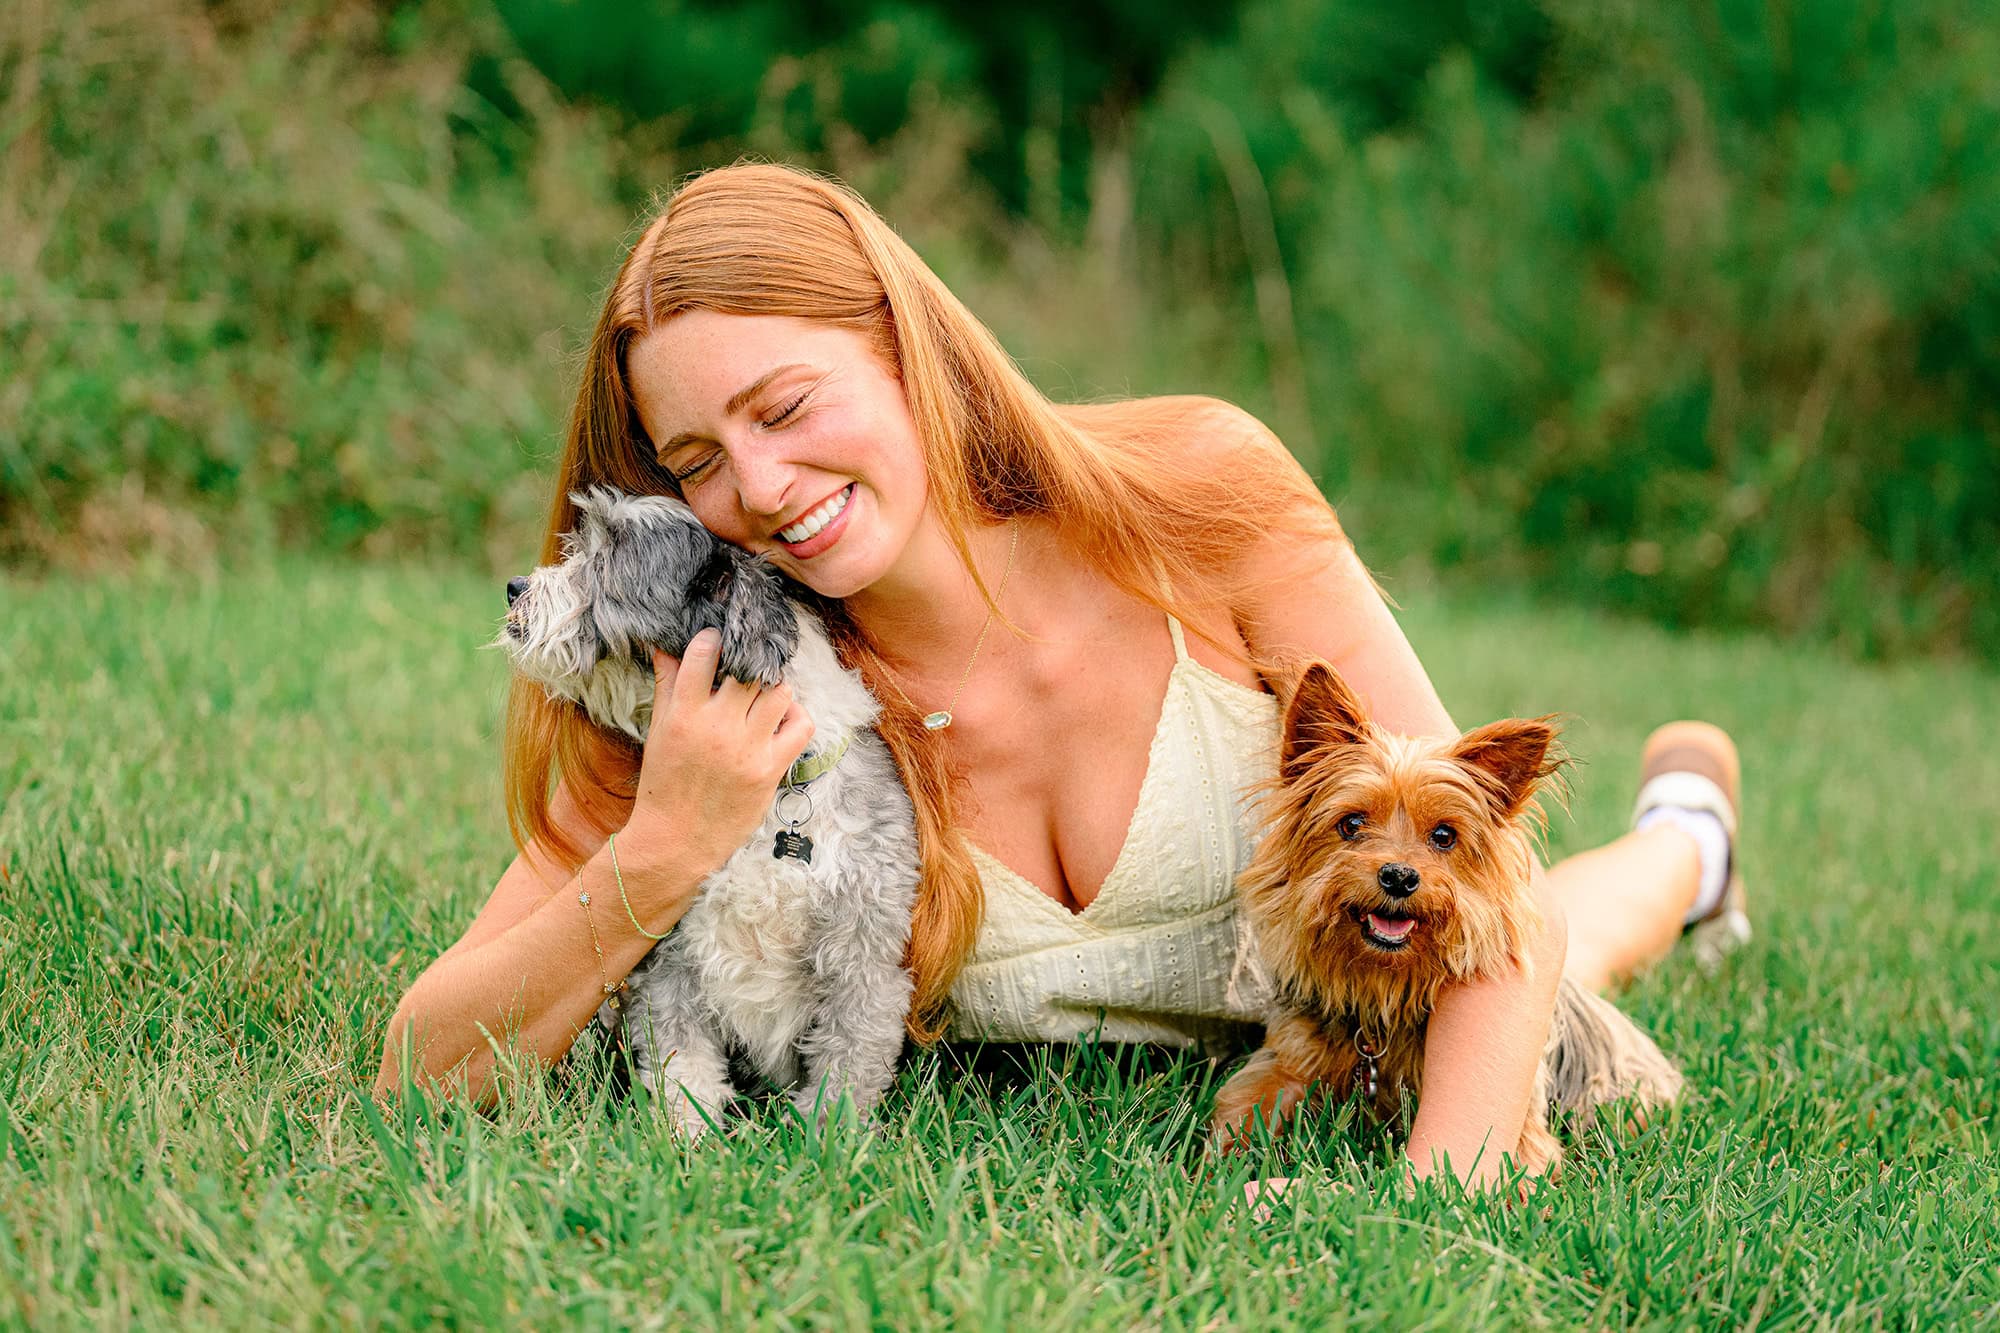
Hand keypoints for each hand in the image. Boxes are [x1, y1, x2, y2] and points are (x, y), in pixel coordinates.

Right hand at [625, 629, 814, 877]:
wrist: (676, 840)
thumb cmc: (664, 783)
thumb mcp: (659, 731)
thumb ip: (667, 685)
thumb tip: (666, 645)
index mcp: (684, 715)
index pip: (703, 655)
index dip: (714, 639)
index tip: (717, 639)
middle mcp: (717, 728)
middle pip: (749, 670)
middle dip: (750, 661)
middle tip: (750, 663)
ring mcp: (748, 749)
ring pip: (780, 692)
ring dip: (774, 686)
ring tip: (765, 691)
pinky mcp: (771, 769)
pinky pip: (801, 727)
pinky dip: (796, 715)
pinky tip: (782, 717)